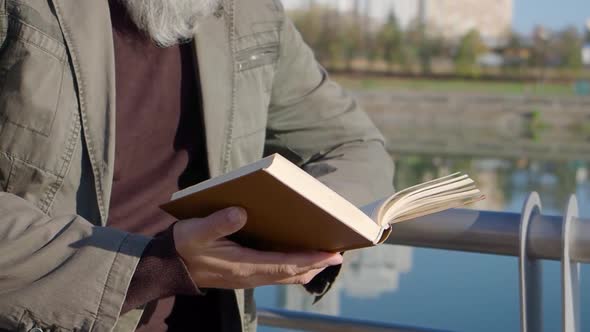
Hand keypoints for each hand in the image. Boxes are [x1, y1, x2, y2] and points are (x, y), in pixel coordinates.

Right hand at [173, 207, 342, 288]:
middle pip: (291, 273)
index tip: (330, 254)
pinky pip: (276, 274)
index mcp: (243, 266)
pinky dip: (293, 268)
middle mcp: (250, 275)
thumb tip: (240, 213)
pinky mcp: (245, 274)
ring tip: (325, 258)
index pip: (284, 264)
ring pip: (285, 276)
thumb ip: (218, 223)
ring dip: (307, 268)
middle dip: (316, 265)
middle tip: (338, 255)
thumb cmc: (184, 246)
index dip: (309, 259)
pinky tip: (299, 260)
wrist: (170, 267)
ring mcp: (248, 277)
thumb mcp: (195, 231)